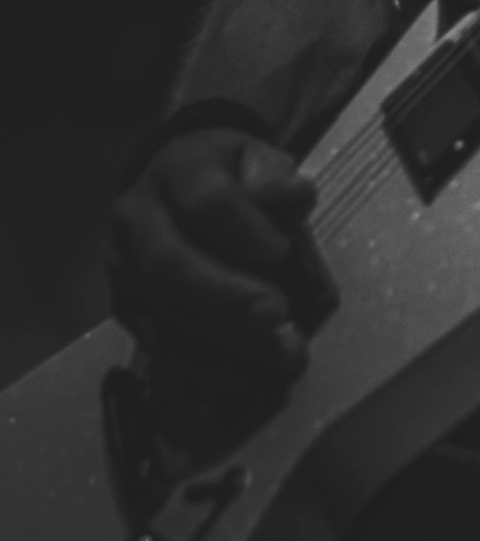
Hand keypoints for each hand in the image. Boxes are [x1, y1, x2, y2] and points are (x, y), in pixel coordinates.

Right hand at [108, 129, 316, 379]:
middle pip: (171, 264)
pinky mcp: (128, 307)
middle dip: (227, 297)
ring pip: (164, 311)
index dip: (245, 230)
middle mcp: (137, 220)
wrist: (180, 186)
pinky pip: (158, 344)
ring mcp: (125, 268)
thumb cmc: (232, 177)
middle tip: (278, 316)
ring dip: (224, 341)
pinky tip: (242, 380)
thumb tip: (292, 196)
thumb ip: (277, 179)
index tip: (281, 249)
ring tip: (280, 356)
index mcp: (177, 172)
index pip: (206, 202)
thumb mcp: (260, 161)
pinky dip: (200, 368)